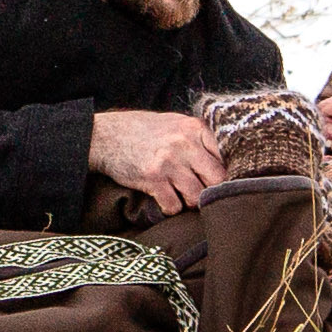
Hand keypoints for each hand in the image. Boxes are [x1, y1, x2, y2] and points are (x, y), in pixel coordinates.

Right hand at [87, 110, 225, 213]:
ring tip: (181, 196)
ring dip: (190, 202)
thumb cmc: (143, 131)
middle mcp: (184, 144)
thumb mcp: (175, 124)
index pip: (226, 157)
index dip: (224, 173)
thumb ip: (199, 139)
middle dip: (211, 191)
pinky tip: (165, 199)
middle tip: (202, 193)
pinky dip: (171, 208)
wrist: (106, 136)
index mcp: (194, 128)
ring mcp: (169, 162)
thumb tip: (225, 163)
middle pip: (217, 180)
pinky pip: (174, 206)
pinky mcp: (153, 179)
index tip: (217, 180)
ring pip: (197, 196)